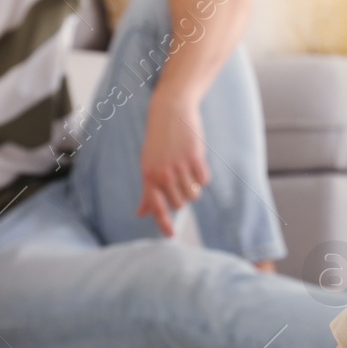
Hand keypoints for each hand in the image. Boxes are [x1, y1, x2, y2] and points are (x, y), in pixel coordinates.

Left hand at [139, 91, 209, 237]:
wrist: (170, 112)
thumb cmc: (159, 141)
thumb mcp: (148, 165)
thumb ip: (148, 191)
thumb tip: (142, 213)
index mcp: (148, 176)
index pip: (157, 206)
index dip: (164, 223)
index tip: (171, 236)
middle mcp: (162, 173)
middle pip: (180, 202)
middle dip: (183, 196)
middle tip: (181, 181)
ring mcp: (179, 166)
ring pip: (193, 193)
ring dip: (194, 187)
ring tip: (188, 171)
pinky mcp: (195, 158)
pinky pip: (204, 181)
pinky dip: (203, 176)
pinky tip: (196, 164)